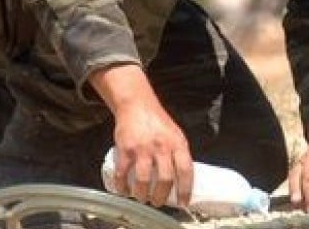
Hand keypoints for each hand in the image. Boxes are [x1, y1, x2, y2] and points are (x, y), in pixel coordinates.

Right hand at [90, 63, 192, 207]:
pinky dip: (122, 186)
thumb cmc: (157, 121)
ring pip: (143, 180)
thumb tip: (182, 178)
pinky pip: (123, 173)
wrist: (137, 105)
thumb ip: (178, 153)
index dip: (185, 189)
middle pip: (165, 178)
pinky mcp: (126, 148)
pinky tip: (124, 190)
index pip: (186, 170)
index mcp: (178, 143)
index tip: (183, 202)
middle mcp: (162, 146)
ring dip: (142, 194)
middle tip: (157, 202)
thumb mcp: (176, 134)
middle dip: (161, 196)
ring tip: (142, 197)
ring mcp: (143, 148)